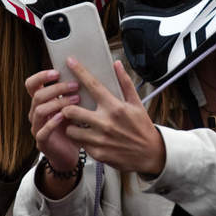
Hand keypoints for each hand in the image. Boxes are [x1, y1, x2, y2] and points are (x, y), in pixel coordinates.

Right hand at [25, 70, 80, 172]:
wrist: (71, 152)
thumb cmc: (72, 125)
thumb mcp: (72, 106)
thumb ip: (72, 92)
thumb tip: (84, 71)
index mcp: (40, 102)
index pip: (31, 84)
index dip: (41, 76)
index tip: (57, 72)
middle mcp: (35, 113)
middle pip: (38, 95)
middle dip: (57, 88)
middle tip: (75, 85)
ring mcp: (36, 127)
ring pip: (39, 110)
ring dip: (57, 103)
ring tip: (76, 99)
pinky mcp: (41, 142)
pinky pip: (42, 131)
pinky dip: (51, 123)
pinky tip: (62, 117)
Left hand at [61, 59, 166, 175]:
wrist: (150, 154)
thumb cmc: (142, 127)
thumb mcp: (136, 103)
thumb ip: (125, 83)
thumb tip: (117, 64)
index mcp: (115, 107)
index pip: (93, 85)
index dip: (79, 72)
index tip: (70, 61)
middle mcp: (105, 122)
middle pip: (71, 110)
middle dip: (65, 107)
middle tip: (68, 106)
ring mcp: (100, 139)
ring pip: (71, 129)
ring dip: (71, 125)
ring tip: (77, 123)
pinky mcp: (97, 153)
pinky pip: (80, 143)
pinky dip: (81, 138)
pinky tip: (87, 136)